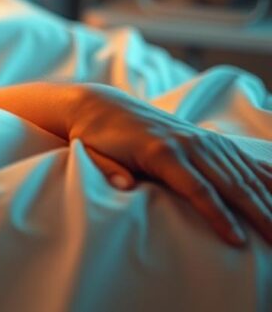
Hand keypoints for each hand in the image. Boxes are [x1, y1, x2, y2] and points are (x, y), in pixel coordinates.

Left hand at [68, 83, 271, 246]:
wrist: (104, 106)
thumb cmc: (97, 138)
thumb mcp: (93, 154)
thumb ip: (108, 170)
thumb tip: (124, 185)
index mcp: (162, 151)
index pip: (198, 188)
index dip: (219, 216)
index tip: (238, 241)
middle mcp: (189, 143)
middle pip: (231, 184)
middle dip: (257, 214)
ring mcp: (202, 140)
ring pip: (243, 174)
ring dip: (268, 200)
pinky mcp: (208, 140)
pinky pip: (243, 160)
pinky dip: (265, 177)